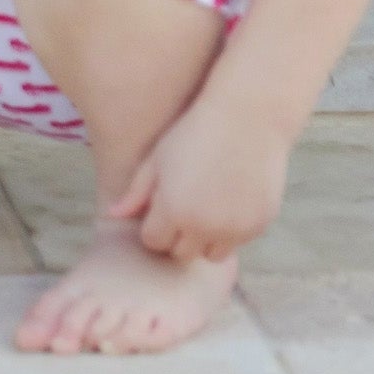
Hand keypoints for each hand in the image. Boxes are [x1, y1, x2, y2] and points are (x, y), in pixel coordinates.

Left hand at [111, 90, 290, 262]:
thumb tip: (113, 215)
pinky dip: (231, 231)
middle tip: (182, 210)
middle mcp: (206, 227)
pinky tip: (229, 202)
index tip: (160, 211)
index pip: (154, 243)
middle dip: (177, 238)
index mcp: (175, 211)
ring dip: (205, 240)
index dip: (154, 228)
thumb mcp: (157, 160)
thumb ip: (136, 193)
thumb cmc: (194, 134)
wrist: (247, 119)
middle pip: (182, 254)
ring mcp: (236, 229)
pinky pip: (239, 242)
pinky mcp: (260, 225)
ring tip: (206, 210)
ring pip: (213, 255)